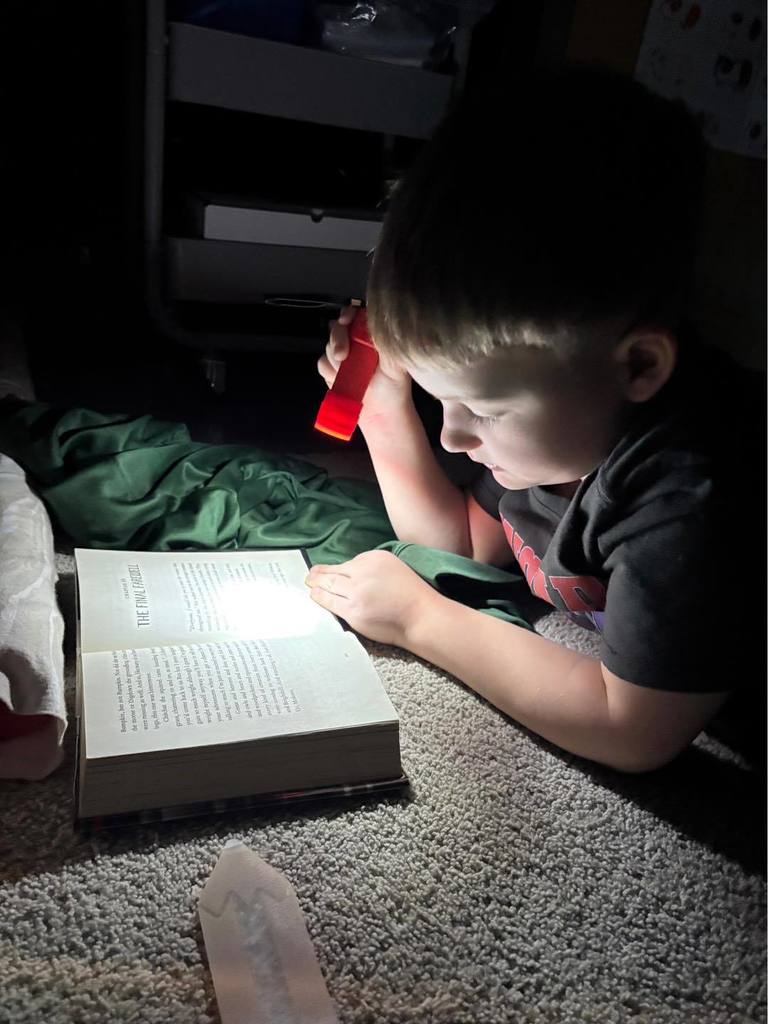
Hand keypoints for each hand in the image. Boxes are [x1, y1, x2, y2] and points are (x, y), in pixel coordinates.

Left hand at [305, 550, 436, 647]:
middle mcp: (363, 571)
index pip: (349, 563)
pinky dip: (319, 597)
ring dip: (315, 584)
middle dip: (319, 573)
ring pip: (329, 585)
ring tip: (309, 583)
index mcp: (374, 558)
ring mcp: (356, 592)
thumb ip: (372, 568)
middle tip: (309, 574)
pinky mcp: (353, 611)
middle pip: (335, 572)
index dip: (336, 568)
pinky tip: (314, 595)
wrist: (421, 617)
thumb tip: (350, 574)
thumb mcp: (394, 568)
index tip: (328, 569)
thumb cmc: (412, 596)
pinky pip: (330, 602)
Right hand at [317, 306, 411, 425]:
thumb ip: (387, 344)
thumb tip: (379, 325)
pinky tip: (341, 381)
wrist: (380, 413)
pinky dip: (330, 373)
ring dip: (336, 362)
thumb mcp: (395, 364)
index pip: (356, 315)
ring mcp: (343, 354)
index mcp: (372, 335)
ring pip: (328, 347)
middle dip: (338, 340)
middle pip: (337, 328)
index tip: (345, 321)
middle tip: (343, 356)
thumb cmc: (393, 388)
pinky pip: (322, 364)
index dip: (348, 314)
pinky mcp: (332, 369)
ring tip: (350, 375)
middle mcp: (356, 341)